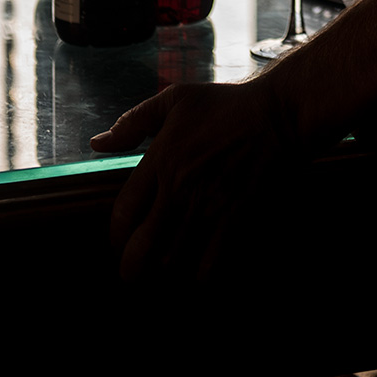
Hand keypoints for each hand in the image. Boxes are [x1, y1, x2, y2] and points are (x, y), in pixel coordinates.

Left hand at [90, 76, 302, 283]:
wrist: (279, 114)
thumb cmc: (227, 104)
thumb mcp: (176, 100)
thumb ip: (133, 122)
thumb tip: (97, 143)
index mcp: (160, 161)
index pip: (122, 216)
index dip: (116, 237)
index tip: (121, 242)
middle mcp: (178, 190)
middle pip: (140, 251)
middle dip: (131, 269)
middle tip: (135, 272)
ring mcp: (208, 208)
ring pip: (171, 264)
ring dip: (166, 270)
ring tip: (168, 268)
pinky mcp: (236, 220)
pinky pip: (209, 268)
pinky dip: (201, 276)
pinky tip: (201, 269)